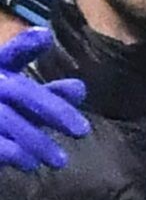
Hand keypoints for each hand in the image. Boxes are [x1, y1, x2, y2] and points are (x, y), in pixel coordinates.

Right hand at [0, 28, 87, 170]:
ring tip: (60, 160)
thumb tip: (79, 89)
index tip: (44, 36)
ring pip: (6, 119)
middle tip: (83, 132)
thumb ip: (48, 95)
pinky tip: (30, 164)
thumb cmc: (2, 112)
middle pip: (21, 92)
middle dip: (54, 109)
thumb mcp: (23, 101)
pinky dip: (10, 152)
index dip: (24, 45)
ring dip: (35, 140)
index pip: (10, 55)